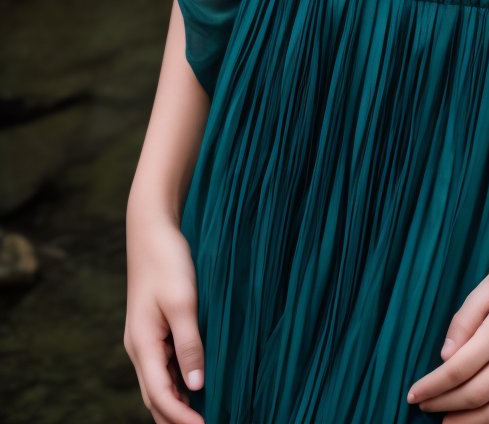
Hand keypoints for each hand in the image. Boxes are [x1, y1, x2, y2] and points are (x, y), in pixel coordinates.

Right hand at [124, 200, 204, 422]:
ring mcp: (145, 340)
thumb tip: (197, 386)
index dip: (181, 418)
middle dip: (175, 419)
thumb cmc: (167, 261)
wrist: (151, 230)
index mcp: (142, 345)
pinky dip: (177, 384)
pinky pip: (163, 367)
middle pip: (155, 398)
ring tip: (202, 416)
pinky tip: (194, 388)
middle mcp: (139, 348)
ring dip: (176, 405)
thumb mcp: (183, 302)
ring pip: (158, 384)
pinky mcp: (153, 330)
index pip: (160, 396)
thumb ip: (190, 345)